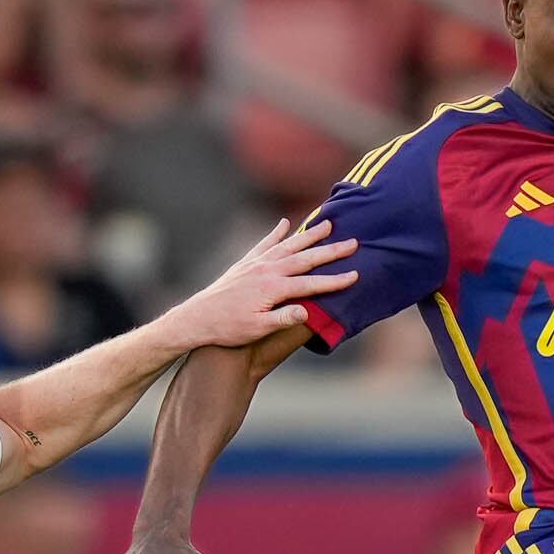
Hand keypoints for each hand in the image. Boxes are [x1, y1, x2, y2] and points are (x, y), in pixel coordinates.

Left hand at [162, 217, 358, 349]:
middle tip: (353, 242)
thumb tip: (308, 311)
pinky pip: (265, 244)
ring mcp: (255, 264)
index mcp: (273, 288)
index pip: (311, 283)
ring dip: (309, 235)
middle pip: (305, 258)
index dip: (335, 280)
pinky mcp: (245, 263)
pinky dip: (277, 233)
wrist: (198, 318)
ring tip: (327, 223)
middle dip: (330, 250)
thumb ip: (283, 319)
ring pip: (288, 245)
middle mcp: (266, 270)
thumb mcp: (257, 329)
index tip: (355, 275)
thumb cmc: (229, 328)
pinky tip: (286, 224)